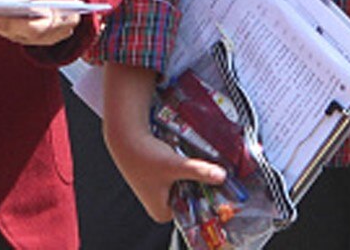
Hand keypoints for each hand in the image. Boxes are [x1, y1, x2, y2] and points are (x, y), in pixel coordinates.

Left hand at [0, 0, 80, 45]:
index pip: (41, 8)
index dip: (17, 11)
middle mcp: (64, 20)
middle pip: (32, 29)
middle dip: (4, 23)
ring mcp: (55, 33)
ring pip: (24, 36)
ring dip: (0, 28)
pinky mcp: (45, 39)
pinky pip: (22, 38)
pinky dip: (4, 30)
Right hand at [102, 63, 226, 222]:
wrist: (126, 136)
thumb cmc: (144, 156)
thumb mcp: (175, 166)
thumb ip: (199, 171)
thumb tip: (222, 177)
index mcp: (163, 213)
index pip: (194, 210)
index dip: (208, 197)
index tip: (223, 186)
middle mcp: (161, 205)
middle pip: (191, 197)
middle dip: (201, 183)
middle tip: (214, 171)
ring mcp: (160, 191)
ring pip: (187, 183)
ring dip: (194, 173)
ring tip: (199, 161)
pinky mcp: (160, 177)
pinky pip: (181, 175)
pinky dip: (186, 167)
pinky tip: (188, 156)